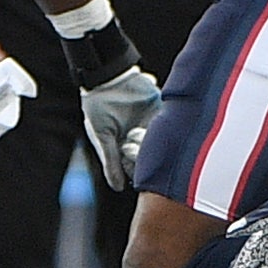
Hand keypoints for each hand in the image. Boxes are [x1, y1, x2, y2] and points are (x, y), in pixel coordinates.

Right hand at [78, 66, 160, 191]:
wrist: (108, 78)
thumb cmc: (98, 108)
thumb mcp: (102, 137)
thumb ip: (111, 162)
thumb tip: (118, 188)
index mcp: (122, 146)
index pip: (134, 167)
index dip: (135, 169)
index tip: (132, 165)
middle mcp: (138, 138)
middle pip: (150, 156)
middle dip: (145, 155)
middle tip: (135, 142)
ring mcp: (150, 125)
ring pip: (161, 142)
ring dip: (155, 141)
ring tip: (139, 129)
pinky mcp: (160, 111)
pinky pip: (169, 123)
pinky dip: (167, 126)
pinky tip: (155, 125)